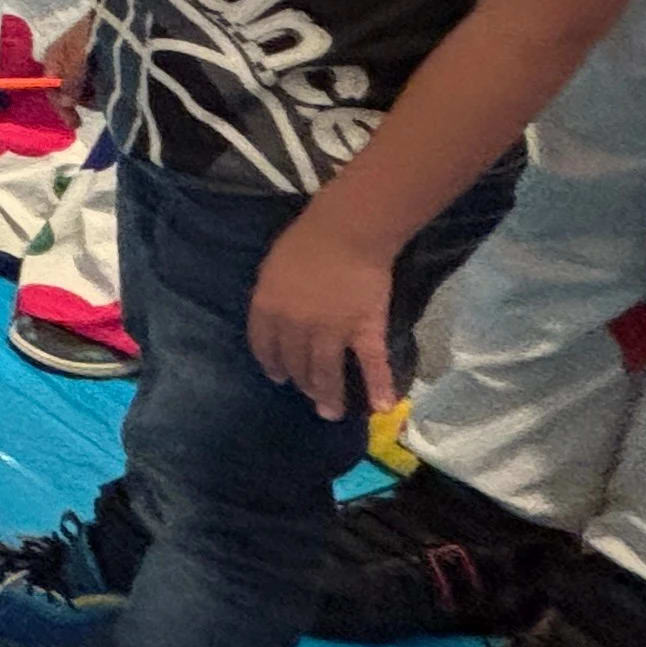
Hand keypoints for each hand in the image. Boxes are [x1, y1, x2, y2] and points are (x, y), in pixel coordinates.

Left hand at [248, 213, 401, 419]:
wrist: (345, 233)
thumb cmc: (305, 242)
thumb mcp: (272, 268)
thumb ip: (271, 296)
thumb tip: (275, 317)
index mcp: (267, 309)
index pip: (264, 347)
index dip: (272, 365)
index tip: (278, 377)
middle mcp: (295, 328)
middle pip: (296, 364)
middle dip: (302, 384)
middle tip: (310, 396)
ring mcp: (331, 332)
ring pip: (327, 372)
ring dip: (329, 396)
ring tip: (331, 413)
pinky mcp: (364, 331)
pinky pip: (371, 364)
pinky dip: (378, 387)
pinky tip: (381, 407)